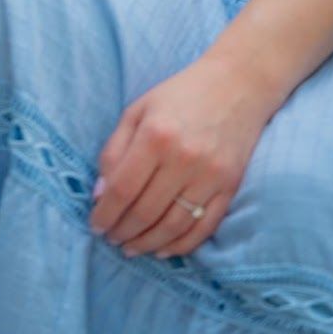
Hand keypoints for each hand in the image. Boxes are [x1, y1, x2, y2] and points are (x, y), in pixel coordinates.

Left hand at [90, 56, 272, 259]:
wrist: (237, 84)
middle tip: (111, 239)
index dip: (105, 213)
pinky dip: (181, 246)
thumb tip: (99, 194)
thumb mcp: (138, 110)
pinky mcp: (230, 188)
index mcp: (156, 135)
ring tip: (131, 248)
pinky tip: (162, 249)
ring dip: (147, 243)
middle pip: (145, 212)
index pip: (123, 188)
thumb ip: (114, 149)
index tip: (95, 225)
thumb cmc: (180, 94)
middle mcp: (183, 159)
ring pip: (172, 226)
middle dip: (122, 231)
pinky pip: (203, 228)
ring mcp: (210, 177)